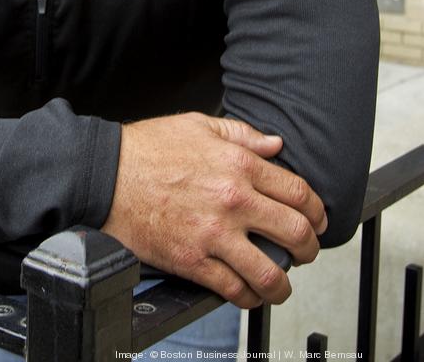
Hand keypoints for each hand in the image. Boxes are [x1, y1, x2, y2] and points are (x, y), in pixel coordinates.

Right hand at [101, 112, 327, 308]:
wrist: (106, 174)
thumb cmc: (146, 148)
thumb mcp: (198, 126)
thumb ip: (242, 135)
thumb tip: (276, 145)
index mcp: (238, 164)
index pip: (299, 192)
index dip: (317, 211)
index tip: (316, 220)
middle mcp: (233, 200)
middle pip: (296, 233)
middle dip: (309, 248)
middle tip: (304, 252)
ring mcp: (214, 234)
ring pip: (270, 273)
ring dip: (283, 284)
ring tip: (279, 283)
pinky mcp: (192, 261)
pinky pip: (234, 290)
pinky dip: (247, 297)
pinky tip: (247, 292)